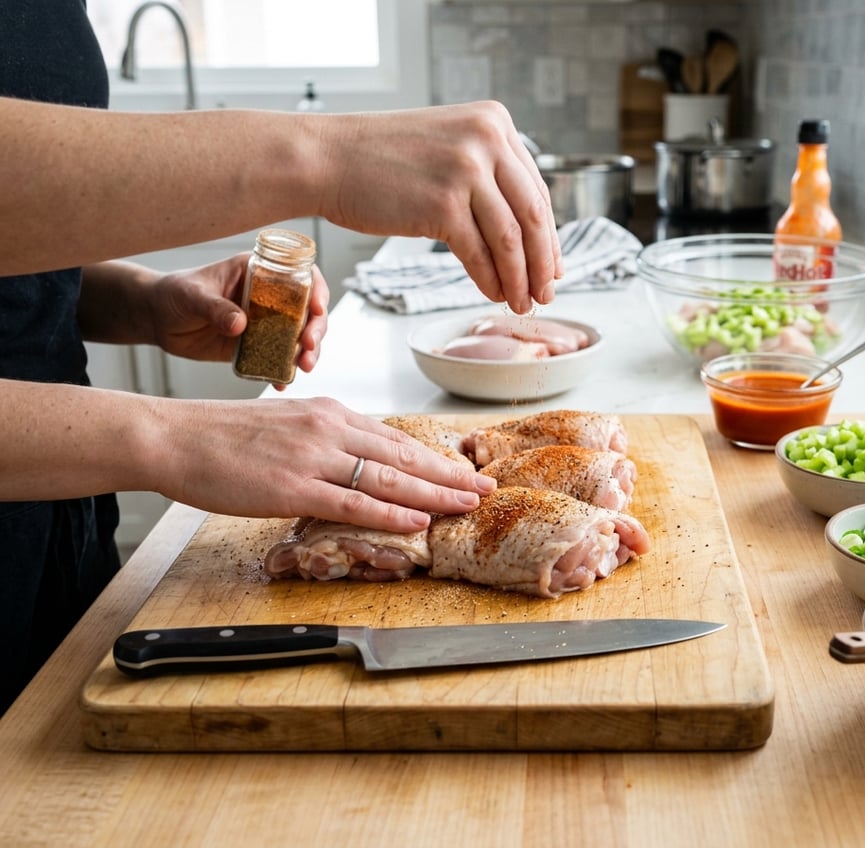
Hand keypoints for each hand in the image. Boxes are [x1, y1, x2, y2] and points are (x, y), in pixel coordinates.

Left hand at [147, 254, 329, 381]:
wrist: (158, 319)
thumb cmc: (174, 293)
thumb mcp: (192, 295)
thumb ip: (215, 307)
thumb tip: (240, 324)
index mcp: (258, 272)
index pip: (299, 275)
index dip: (315, 290)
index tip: (316, 308)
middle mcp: (269, 297)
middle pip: (307, 311)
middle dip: (315, 329)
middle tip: (307, 346)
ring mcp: (266, 323)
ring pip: (298, 337)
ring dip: (306, 353)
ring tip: (303, 367)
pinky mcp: (256, 346)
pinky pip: (277, 358)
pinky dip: (283, 371)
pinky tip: (281, 382)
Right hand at [156, 396, 494, 531]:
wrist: (173, 436)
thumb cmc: (221, 436)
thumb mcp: (284, 425)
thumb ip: (323, 439)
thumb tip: (354, 460)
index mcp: (329, 412)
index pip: (395, 438)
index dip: (434, 457)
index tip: (464, 469)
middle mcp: (330, 428)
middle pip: (404, 455)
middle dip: (450, 474)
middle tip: (487, 488)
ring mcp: (314, 457)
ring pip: (390, 477)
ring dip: (436, 493)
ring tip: (470, 504)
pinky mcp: (294, 487)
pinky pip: (355, 502)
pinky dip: (392, 513)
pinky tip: (419, 521)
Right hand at [320, 101, 562, 313]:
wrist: (325, 158)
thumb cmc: (378, 159)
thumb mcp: (447, 146)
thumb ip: (487, 172)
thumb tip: (524, 229)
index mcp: (494, 121)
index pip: (537, 188)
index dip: (549, 235)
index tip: (552, 265)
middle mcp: (487, 140)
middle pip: (534, 215)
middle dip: (542, 263)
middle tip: (546, 292)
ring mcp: (466, 171)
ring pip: (512, 239)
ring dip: (519, 279)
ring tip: (521, 303)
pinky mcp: (443, 204)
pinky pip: (479, 253)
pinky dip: (490, 279)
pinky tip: (492, 293)